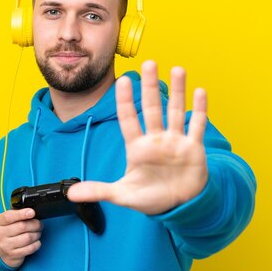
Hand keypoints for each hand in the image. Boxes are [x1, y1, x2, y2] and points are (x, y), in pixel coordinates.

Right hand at [0, 208, 42, 267]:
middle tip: (39, 224)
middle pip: (22, 226)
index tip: (32, 212)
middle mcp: (0, 234)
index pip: (9, 217)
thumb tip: (30, 211)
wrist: (1, 253)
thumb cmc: (7, 233)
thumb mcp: (7, 222)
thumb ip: (16, 214)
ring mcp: (6, 246)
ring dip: (37, 234)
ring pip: (28, 237)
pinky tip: (36, 241)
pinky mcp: (14, 255)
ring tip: (37, 232)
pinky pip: (30, 248)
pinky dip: (37, 243)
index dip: (22, 214)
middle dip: (35, 224)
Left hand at [67, 60, 208, 214]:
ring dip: (178, 91)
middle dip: (150, 86)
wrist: (177, 207)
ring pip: (176, 111)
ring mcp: (175, 142)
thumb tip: (71, 194)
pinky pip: (196, 125)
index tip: (123, 80)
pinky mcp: (193, 149)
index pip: (129, 119)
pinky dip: (199, 109)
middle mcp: (156, 139)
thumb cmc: (149, 198)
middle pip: (153, 108)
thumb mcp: (122, 195)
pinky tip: (200, 91)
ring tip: (178, 69)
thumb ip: (98, 191)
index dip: (125, 101)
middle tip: (148, 62)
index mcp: (137, 147)